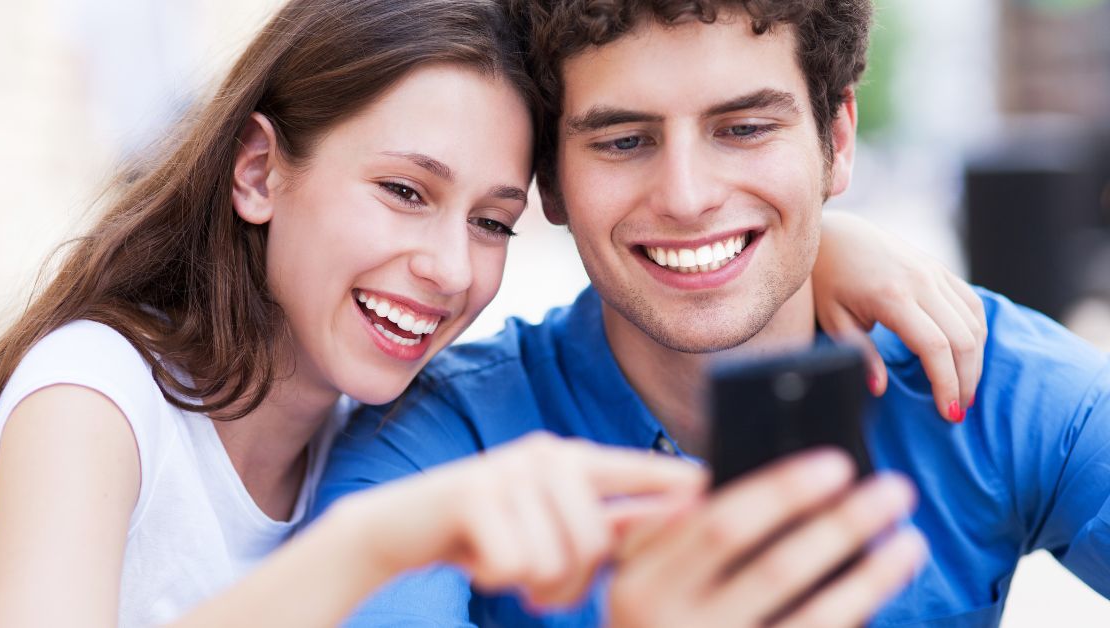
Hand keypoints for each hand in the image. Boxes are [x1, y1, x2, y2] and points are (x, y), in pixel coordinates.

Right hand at [338, 432, 705, 608]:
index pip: (638, 470)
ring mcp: (508, 470)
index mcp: (574, 461)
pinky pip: (514, 564)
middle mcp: (547, 456)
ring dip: (531, 586)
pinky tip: (477, 560)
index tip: (718, 486)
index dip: (677, 483)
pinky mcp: (471, 493)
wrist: (400, 525)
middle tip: (535, 579)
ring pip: (555, 560)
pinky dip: (494, 577)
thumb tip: (683, 524)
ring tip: (508, 568)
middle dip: (567, 583)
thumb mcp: (551, 524)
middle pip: (596, 543)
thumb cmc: (489, 530)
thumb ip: (611, 524)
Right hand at [608, 450, 925, 627]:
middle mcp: (677, 625)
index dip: (781, 492)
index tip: (835, 464)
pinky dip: (855, 610)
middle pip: (775, 568)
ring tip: (911, 539)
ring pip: (813, 616)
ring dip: (871, 577)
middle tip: (893, 489)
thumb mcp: (631, 579)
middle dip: (840, 525)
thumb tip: (719, 480)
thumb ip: (662, 534)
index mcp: (641, 585)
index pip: (719, 526)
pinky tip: (882, 590)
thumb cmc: (648, 623)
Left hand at [814, 211, 986, 421]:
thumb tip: (879, 389)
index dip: (946, 384)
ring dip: (975, 361)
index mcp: (892, 296)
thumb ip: (859, 354)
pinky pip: (972, 305)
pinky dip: (976, 334)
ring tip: (962, 390)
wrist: (838, 234)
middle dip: (965, 380)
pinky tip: (967, 358)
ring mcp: (935, 272)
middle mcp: (921, 282)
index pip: (935, 347)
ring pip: (974, 323)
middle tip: (957, 410)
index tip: (947, 413)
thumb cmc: (829, 280)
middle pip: (963, 339)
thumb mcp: (834, 319)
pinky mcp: (941, 269)